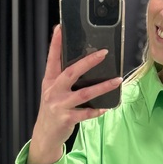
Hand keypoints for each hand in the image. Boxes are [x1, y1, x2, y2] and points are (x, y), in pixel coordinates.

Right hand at [27, 25, 122, 163]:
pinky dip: (98, 110)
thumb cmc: (52, 110)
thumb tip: (80, 62)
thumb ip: (61, 78)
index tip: (60, 28)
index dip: (55, 44)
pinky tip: (108, 107)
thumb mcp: (52, 92)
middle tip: (103, 53)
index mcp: (49, 81)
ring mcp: (60, 105)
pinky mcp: (67, 118)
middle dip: (88, 62)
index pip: (52, 59)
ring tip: (117, 80)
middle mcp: (53, 91)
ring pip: (84, 93)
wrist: (45, 136)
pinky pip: (86, 113)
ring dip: (102, 86)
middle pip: (71, 72)